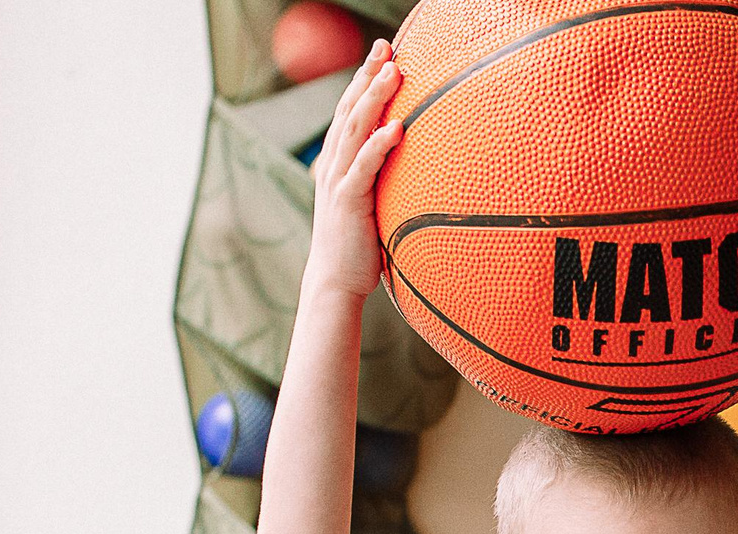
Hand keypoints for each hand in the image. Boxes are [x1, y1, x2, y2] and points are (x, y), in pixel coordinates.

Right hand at [304, 42, 404, 300]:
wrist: (334, 283)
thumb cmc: (355, 247)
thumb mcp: (367, 205)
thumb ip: (377, 182)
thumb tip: (404, 167)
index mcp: (338, 163)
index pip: (350, 112)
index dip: (363, 81)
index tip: (382, 55)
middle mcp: (334, 166)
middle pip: (349, 110)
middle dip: (367, 77)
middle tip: (386, 47)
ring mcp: (338, 183)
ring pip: (355, 131)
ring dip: (374, 100)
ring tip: (394, 73)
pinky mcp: (348, 204)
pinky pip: (364, 169)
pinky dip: (379, 146)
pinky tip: (396, 128)